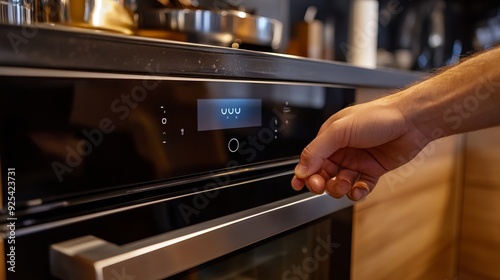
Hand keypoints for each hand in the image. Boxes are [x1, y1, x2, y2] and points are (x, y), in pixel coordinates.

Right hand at [291, 97, 429, 200]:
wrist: (412, 120)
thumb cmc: (377, 116)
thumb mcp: (339, 131)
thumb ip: (317, 150)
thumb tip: (301, 168)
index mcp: (330, 137)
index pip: (311, 160)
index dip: (304, 173)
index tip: (299, 185)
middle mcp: (342, 150)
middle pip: (323, 174)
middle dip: (321, 183)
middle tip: (322, 186)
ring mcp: (358, 161)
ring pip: (340, 183)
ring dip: (338, 188)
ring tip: (343, 185)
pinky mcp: (373, 170)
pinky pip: (360, 187)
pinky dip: (357, 191)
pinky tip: (358, 189)